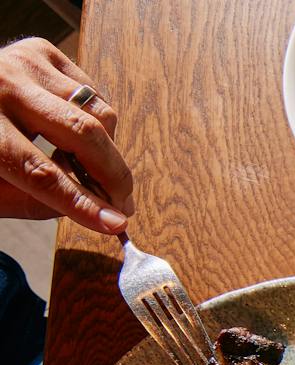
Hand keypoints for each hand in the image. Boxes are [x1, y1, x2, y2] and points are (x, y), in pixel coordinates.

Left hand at [0, 37, 133, 232]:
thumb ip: (35, 203)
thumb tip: (96, 211)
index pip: (40, 172)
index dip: (82, 203)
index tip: (116, 224)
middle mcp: (4, 85)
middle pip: (81, 134)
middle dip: (112, 176)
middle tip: (124, 203)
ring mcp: (25, 63)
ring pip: (98, 112)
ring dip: (107, 148)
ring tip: (92, 167)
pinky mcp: (41, 51)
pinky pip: (93, 92)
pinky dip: (96, 119)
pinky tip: (76, 133)